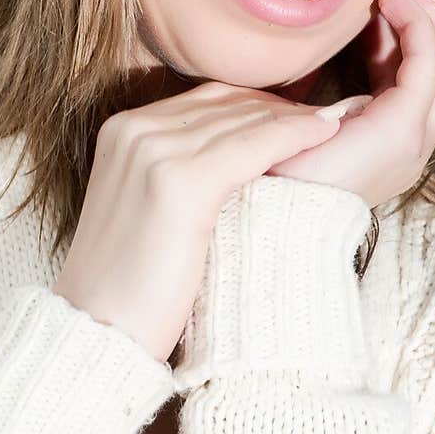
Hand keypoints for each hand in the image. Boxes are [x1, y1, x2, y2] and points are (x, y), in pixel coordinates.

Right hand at [51, 84, 342, 362]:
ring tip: (336, 121)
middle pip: (227, 102)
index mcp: (122, 130)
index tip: (300, 116)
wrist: (98, 334)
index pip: (207, 100)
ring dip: (297, 118)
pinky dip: (295, 135)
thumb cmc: (129, 287)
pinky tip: (326, 132)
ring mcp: (154, 151)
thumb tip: (241, 160)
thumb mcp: (146, 208)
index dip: (259, 105)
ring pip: (245, 120)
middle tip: (328, 115)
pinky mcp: (181, 182)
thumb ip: (178, 171)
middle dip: (282, 108)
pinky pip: (254, 145)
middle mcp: (134, 130)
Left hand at [267, 0, 434, 206]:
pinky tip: (392, 1)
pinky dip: (416, 26)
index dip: (411, 37)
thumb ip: (321, 96)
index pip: (426, 85)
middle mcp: (413, 146)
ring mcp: (414, 142)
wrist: (268, 213)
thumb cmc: (273, 171)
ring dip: (430, 20)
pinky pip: (426, 64)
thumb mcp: (306, 122)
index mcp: (391, 145)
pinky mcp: (401, 130)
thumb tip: (312, 53)